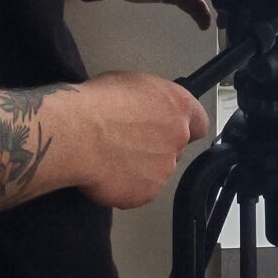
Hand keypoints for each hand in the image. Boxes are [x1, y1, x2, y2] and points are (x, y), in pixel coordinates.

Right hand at [70, 71, 210, 209]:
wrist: (78, 134)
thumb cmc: (98, 103)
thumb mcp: (132, 84)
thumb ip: (151, 101)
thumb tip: (145, 108)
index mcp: (178, 107)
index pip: (199, 122)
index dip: (184, 126)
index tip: (171, 128)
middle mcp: (178, 138)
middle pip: (175, 148)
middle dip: (157, 147)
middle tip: (130, 141)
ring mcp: (164, 169)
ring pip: (157, 171)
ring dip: (141, 167)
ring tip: (112, 156)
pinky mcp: (146, 193)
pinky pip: (139, 190)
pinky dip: (126, 185)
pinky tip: (107, 171)